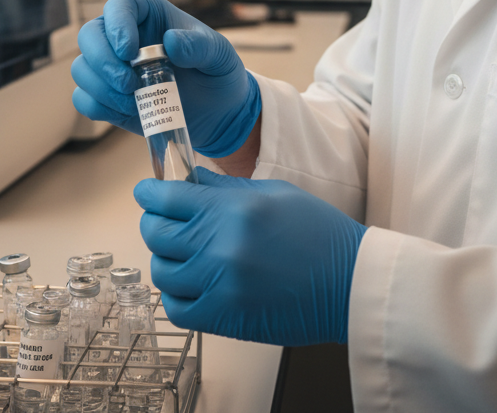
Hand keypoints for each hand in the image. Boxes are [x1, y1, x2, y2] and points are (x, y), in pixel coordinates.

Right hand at [71, 0, 260, 157]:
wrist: (219, 112)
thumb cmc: (217, 72)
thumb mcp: (219, 54)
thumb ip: (198, 45)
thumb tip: (170, 42)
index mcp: (147, 15)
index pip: (118, 7)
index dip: (116, 26)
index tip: (129, 52)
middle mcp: (123, 37)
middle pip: (89, 37)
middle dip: (102, 62)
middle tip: (129, 84)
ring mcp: (112, 68)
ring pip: (82, 69)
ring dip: (102, 88)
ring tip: (135, 100)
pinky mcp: (109, 97)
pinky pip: (84, 99)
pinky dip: (99, 106)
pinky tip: (127, 110)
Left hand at [135, 168, 366, 345]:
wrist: (349, 282)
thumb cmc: (317, 233)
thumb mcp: (271, 192)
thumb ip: (223, 187)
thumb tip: (189, 179)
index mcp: (231, 209)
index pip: (166, 197)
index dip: (150, 193)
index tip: (147, 192)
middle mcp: (219, 246)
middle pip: (156, 232)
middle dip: (153, 222)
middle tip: (163, 219)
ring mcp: (219, 284)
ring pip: (162, 270)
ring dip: (166, 259)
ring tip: (182, 252)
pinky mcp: (224, 318)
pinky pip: (176, 308)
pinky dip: (175, 295)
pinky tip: (190, 284)